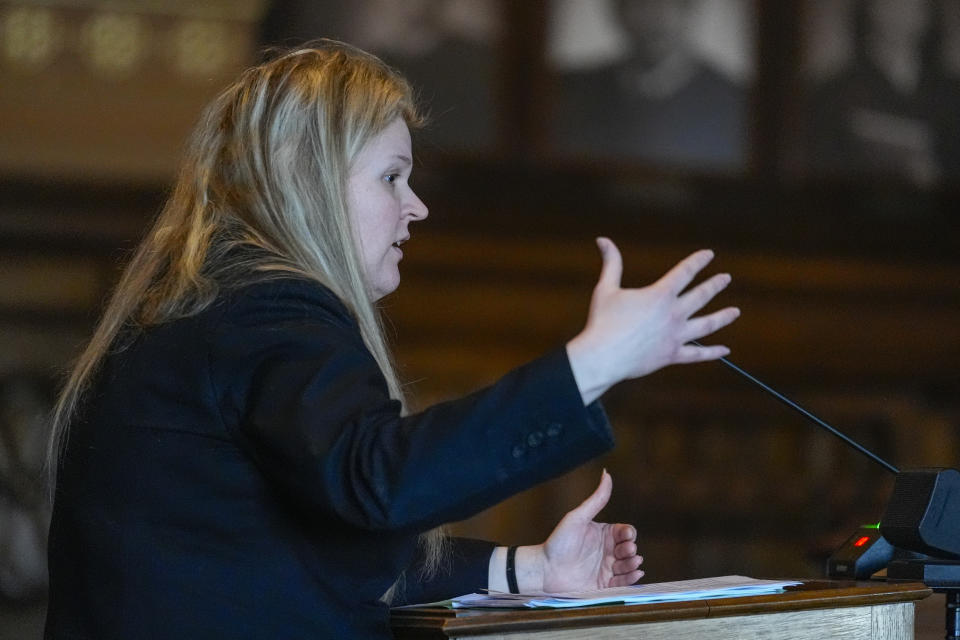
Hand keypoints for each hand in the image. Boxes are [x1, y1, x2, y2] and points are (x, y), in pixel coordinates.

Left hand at [513, 470, 642, 592]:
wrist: (544, 568)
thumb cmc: (558, 541)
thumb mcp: (578, 517)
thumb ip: (596, 499)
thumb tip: (607, 473)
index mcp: (604, 534)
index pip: (625, 532)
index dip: (629, 533)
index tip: (626, 535)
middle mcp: (608, 550)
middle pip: (629, 548)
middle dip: (631, 549)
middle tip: (628, 550)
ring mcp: (606, 568)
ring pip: (628, 565)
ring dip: (633, 563)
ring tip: (634, 561)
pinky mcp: (604, 584)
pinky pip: (622, 583)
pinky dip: (631, 579)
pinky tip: (636, 574)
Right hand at [567, 238, 739, 403]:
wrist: (603, 357)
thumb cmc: (602, 321)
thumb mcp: (606, 288)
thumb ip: (611, 263)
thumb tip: (602, 239)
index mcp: (660, 295)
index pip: (685, 272)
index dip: (698, 261)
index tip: (709, 254)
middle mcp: (673, 314)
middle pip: (701, 296)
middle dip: (715, 285)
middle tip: (726, 278)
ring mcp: (676, 336)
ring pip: (707, 324)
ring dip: (723, 317)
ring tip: (735, 312)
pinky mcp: (672, 355)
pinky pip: (698, 354)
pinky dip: (712, 352)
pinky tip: (725, 350)